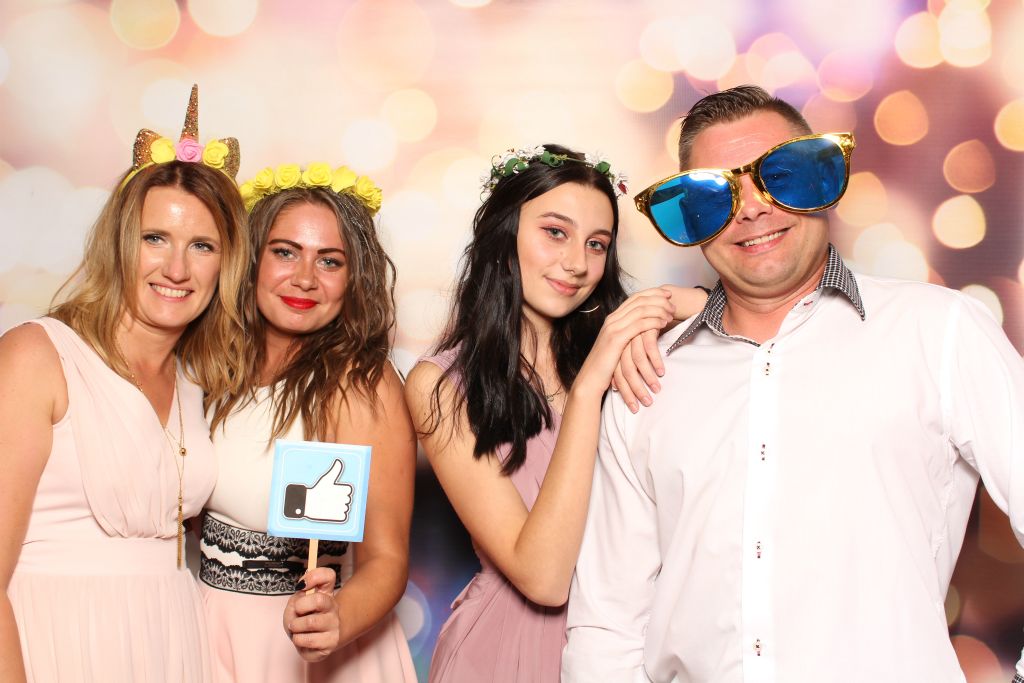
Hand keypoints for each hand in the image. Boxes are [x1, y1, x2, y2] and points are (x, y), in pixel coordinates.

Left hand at [283, 567, 340, 661]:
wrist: (312, 644)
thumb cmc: (303, 621)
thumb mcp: (295, 606)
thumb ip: (297, 597)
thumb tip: (302, 588)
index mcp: (326, 594)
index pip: (328, 576)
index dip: (314, 576)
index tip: (302, 585)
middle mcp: (333, 608)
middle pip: (318, 600)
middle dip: (299, 608)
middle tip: (296, 614)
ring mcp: (334, 626)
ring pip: (310, 622)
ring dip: (296, 627)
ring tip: (297, 630)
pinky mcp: (330, 643)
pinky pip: (307, 640)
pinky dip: (298, 640)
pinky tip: (303, 640)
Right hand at [284, 459, 352, 522]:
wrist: (308, 504)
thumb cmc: (317, 491)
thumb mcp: (326, 479)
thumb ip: (335, 470)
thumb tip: (338, 462)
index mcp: (343, 489)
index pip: (348, 491)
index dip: (341, 492)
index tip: (333, 492)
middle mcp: (344, 498)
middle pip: (347, 499)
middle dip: (340, 499)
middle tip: (330, 499)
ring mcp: (342, 507)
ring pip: (345, 508)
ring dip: (338, 507)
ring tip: (329, 505)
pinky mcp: (339, 516)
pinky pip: (343, 515)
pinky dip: (338, 515)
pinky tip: (331, 511)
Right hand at [573, 288, 674, 409]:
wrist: (590, 379)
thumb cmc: (606, 366)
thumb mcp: (618, 346)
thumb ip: (628, 335)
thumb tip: (645, 330)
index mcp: (613, 318)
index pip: (635, 297)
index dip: (653, 293)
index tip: (668, 294)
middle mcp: (612, 319)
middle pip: (639, 300)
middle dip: (659, 299)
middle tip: (673, 304)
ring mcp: (613, 328)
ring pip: (641, 310)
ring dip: (659, 310)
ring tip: (671, 315)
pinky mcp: (616, 339)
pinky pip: (639, 325)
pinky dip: (653, 322)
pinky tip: (663, 324)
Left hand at [611, 285, 708, 411]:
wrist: (666, 301)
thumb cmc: (655, 325)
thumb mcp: (640, 341)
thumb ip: (633, 357)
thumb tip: (627, 378)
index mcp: (618, 341)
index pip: (615, 370)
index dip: (621, 387)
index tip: (628, 403)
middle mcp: (622, 336)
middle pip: (622, 368)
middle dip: (631, 389)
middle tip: (640, 405)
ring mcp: (633, 330)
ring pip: (635, 360)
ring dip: (645, 378)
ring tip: (654, 392)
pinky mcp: (645, 326)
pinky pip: (648, 347)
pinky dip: (653, 361)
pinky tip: (660, 372)